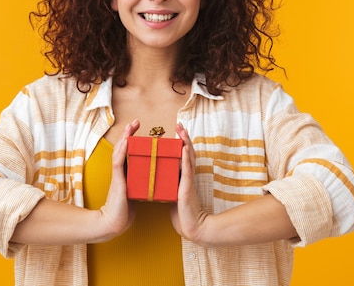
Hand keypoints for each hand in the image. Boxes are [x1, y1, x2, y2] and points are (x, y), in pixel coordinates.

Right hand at [97, 120, 138, 238]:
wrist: (114, 223)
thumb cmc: (124, 211)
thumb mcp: (135, 192)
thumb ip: (140, 184)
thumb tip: (151, 179)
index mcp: (125, 173)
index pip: (128, 152)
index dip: (132, 140)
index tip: (139, 130)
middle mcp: (120, 171)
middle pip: (122, 147)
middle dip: (129, 133)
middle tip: (136, 122)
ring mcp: (117, 175)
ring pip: (119, 151)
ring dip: (125, 137)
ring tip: (131, 126)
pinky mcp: (117, 181)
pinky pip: (118, 162)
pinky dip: (122, 150)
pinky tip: (126, 141)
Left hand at [170, 123, 209, 244]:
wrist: (192, 227)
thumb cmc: (182, 214)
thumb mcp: (173, 195)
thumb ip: (170, 185)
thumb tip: (161, 179)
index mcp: (184, 177)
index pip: (184, 156)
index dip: (182, 143)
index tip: (178, 132)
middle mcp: (188, 176)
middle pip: (188, 152)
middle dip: (184, 138)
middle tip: (179, 125)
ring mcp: (189, 180)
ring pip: (189, 157)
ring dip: (186, 143)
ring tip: (182, 130)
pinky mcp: (187, 187)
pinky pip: (187, 169)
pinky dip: (186, 158)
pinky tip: (184, 148)